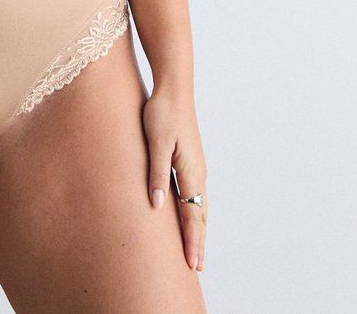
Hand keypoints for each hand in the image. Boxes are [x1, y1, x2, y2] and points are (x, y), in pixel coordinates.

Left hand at [142, 87, 206, 271]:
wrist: (174, 89)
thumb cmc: (162, 113)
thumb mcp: (156, 142)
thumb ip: (156, 173)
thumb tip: (157, 205)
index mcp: (191, 172)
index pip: (192, 215)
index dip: (192, 240)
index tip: (192, 264)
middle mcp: (198, 173)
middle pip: (200, 215)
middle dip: (199, 242)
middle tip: (197, 268)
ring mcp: (196, 167)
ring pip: (200, 206)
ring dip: (198, 229)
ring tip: (196, 250)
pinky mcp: (189, 160)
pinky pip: (194, 195)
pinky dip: (194, 213)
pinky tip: (189, 216)